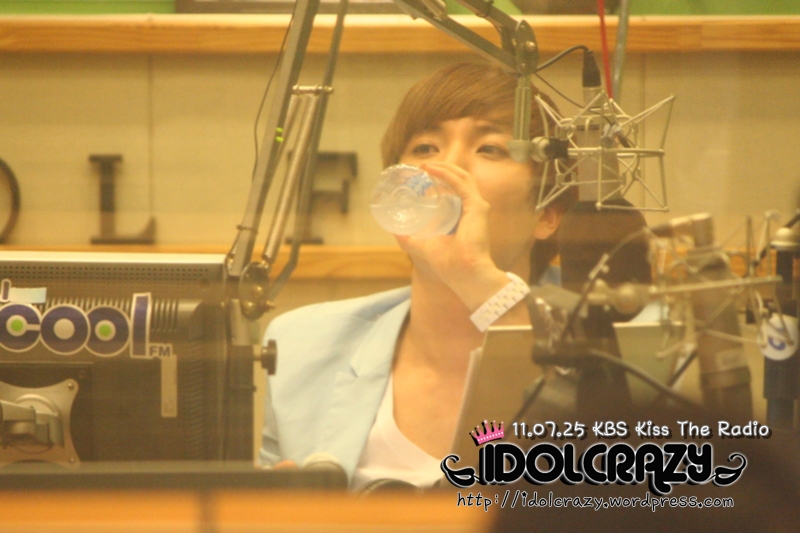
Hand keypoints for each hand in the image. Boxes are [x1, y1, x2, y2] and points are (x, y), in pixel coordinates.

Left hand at [395, 161, 508, 310]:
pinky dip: (446, 174)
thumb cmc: (450, 265)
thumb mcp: (424, 247)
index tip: (424, 175)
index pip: (457, 191)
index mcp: (466, 217)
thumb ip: (410, 240)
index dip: (442, 180)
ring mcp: (478, 207)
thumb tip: (394, 232)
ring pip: (463, 177)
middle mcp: (474, 209)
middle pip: (461, 180)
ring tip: (426, 165)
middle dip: (443, 169)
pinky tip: (431, 170)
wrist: (465, 275)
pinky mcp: (476, 208)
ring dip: (444, 167)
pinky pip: (461, 184)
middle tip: (424, 166)